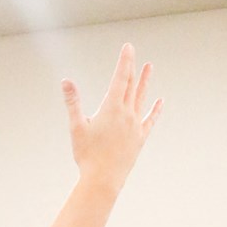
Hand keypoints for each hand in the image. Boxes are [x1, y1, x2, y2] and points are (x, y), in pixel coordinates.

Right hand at [61, 45, 162, 193]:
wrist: (103, 180)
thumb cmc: (87, 155)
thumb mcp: (76, 126)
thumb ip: (73, 102)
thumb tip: (65, 81)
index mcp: (112, 108)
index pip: (121, 77)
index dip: (125, 60)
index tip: (128, 47)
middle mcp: (127, 114)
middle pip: (131, 85)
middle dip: (132, 68)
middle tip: (133, 54)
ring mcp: (136, 126)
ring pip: (142, 98)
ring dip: (145, 82)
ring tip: (150, 67)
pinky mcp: (140, 138)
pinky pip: (150, 120)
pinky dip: (155, 110)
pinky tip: (161, 101)